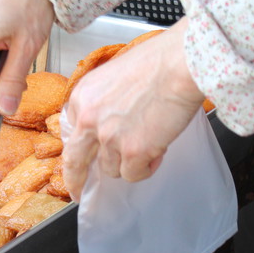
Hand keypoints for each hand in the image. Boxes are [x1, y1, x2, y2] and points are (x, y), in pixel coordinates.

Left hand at [61, 19, 205, 198]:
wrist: (180, 64)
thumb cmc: (158, 61)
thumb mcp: (114, 75)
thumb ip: (104, 100)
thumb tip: (109, 120)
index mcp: (82, 97)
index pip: (73, 130)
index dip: (83, 143)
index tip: (85, 154)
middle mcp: (88, 119)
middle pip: (74, 160)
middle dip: (75, 179)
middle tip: (78, 192)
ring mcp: (109, 137)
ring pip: (110, 169)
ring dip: (127, 163)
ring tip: (150, 145)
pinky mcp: (133, 151)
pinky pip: (133, 175)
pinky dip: (146, 169)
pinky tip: (158, 152)